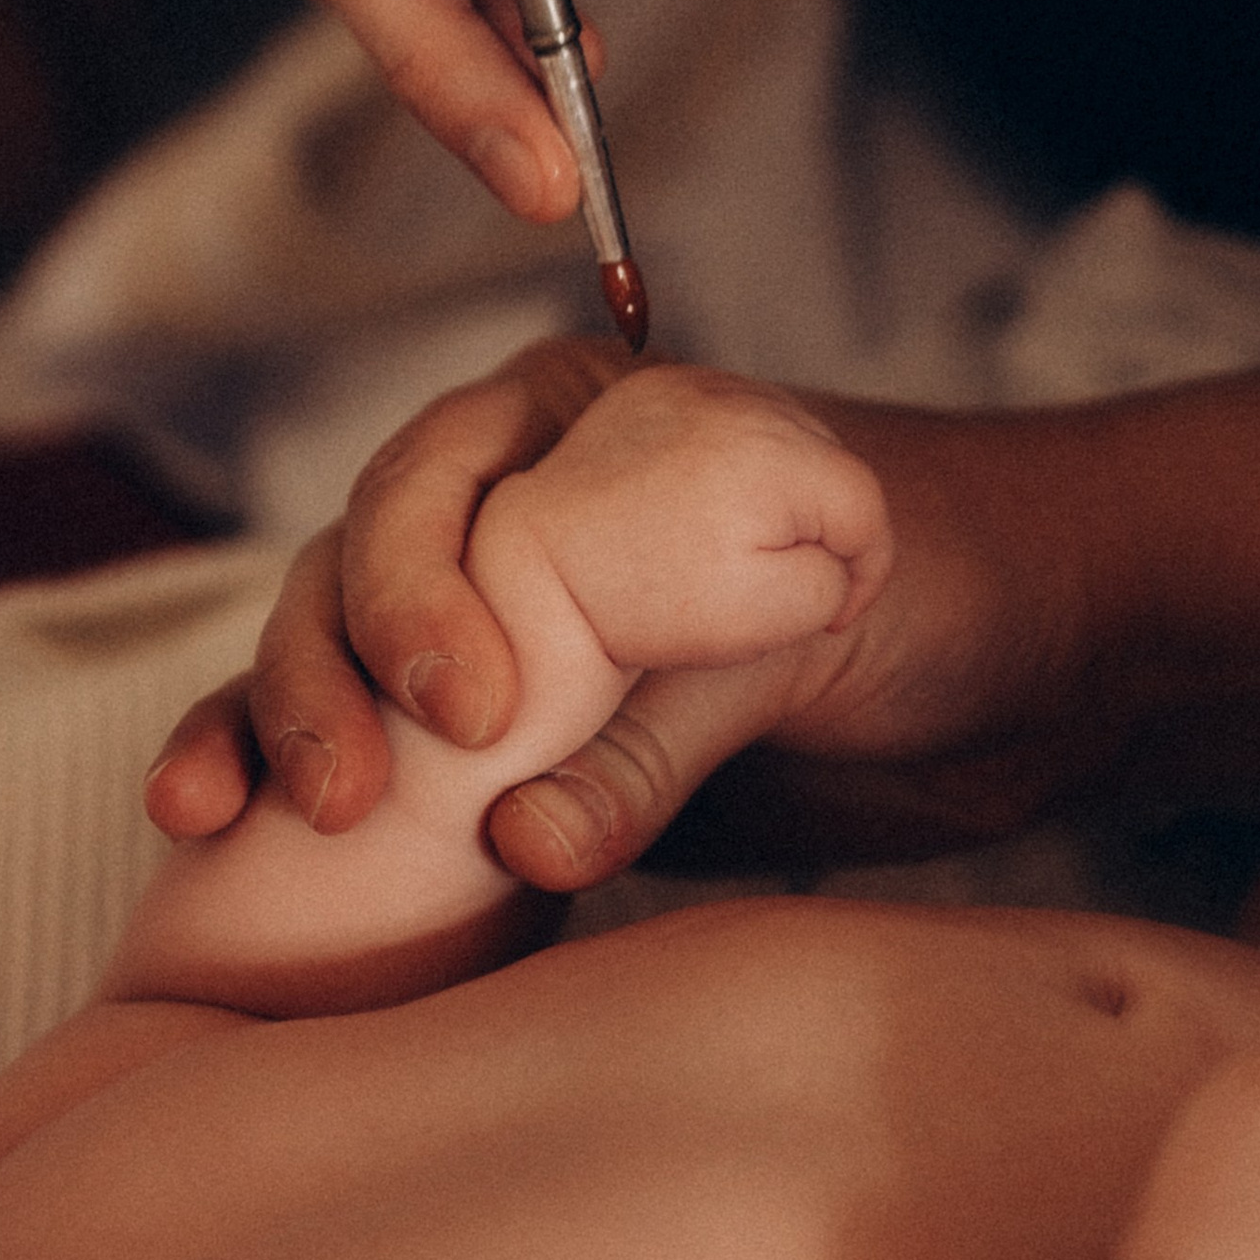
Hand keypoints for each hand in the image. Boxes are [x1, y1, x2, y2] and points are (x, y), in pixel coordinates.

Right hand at [142, 338, 1135, 880]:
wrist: (1046, 663)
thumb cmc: (951, 586)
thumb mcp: (811, 638)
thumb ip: (664, 735)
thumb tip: (520, 839)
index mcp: (573, 419)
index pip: (435, 481)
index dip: (418, 592)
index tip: (468, 712)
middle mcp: (510, 506)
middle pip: (353, 573)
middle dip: (323, 677)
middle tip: (343, 796)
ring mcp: (500, 629)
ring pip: (337, 663)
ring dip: (271, 732)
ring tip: (217, 818)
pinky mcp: (511, 749)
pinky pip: (384, 764)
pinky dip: (296, 793)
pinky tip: (213, 840)